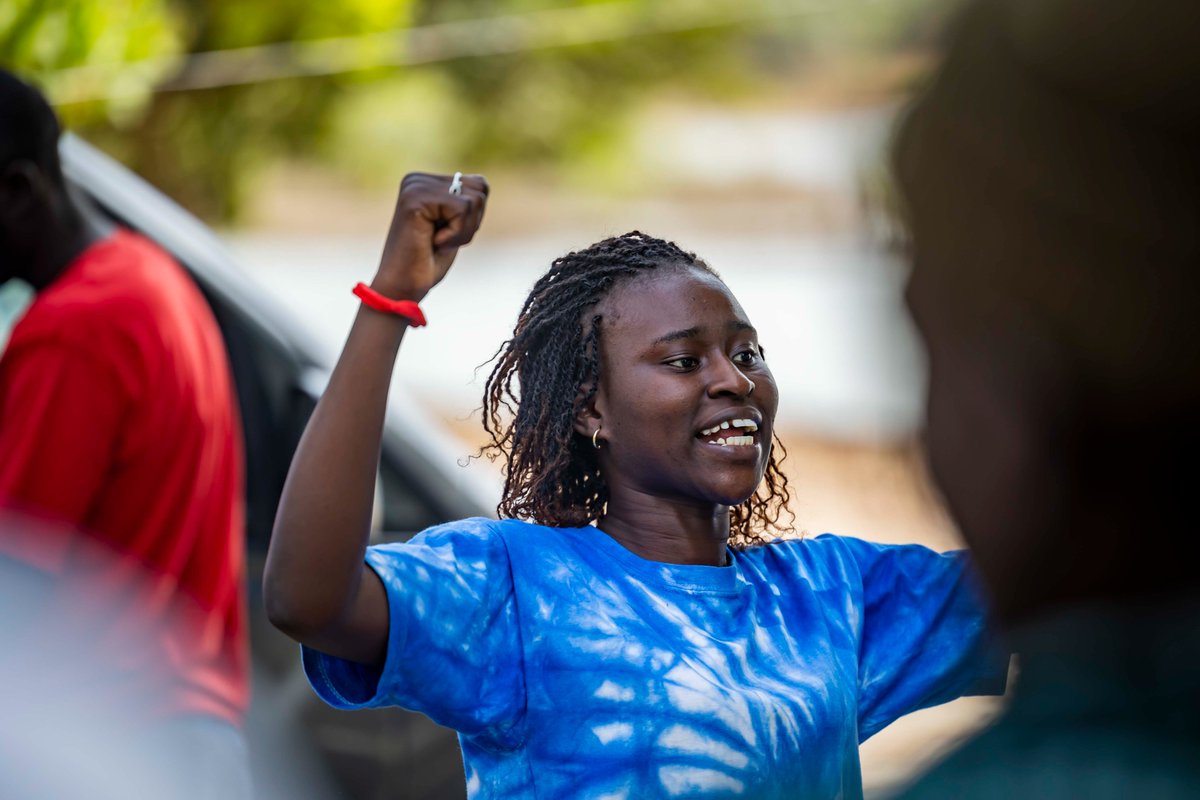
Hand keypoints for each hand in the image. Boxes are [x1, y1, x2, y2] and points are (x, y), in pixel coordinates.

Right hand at [372, 172, 488, 301]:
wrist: (401, 287)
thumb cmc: (427, 263)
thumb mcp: (453, 227)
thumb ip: (465, 202)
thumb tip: (482, 182)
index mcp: (425, 182)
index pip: (479, 184)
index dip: (474, 217)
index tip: (447, 233)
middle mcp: (417, 179)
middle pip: (480, 188)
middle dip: (471, 222)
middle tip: (443, 240)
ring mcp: (415, 187)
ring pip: (474, 199)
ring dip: (463, 230)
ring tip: (437, 242)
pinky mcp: (415, 199)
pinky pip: (463, 209)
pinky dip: (456, 234)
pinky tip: (433, 242)